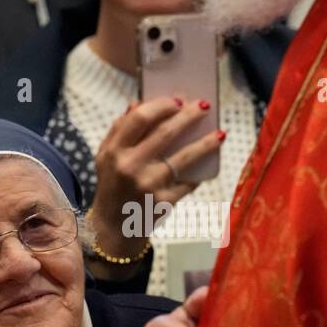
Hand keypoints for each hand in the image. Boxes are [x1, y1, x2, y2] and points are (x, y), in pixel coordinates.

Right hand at [90, 96, 222, 258]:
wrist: (113, 226)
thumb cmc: (113, 184)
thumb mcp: (106, 156)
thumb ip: (119, 129)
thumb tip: (140, 102)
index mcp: (115, 151)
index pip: (140, 119)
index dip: (161, 105)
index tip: (178, 100)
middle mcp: (130, 167)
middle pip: (166, 134)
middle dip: (189, 116)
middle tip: (205, 106)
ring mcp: (148, 186)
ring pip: (184, 158)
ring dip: (206, 144)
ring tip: (220, 134)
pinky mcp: (164, 203)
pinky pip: (188, 183)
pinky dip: (199, 173)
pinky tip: (209, 165)